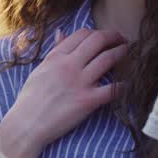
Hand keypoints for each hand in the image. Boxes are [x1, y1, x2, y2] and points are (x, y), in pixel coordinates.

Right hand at [1, 28, 126, 156]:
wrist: (27, 124)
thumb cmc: (31, 98)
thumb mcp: (40, 69)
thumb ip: (54, 51)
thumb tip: (61, 33)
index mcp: (56, 57)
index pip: (82, 34)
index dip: (97, 32)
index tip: (105, 37)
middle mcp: (68, 66)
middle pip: (98, 41)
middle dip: (114, 37)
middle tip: (123, 39)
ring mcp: (79, 83)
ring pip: (108, 59)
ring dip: (122, 53)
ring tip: (129, 52)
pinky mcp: (87, 101)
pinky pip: (112, 89)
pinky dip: (124, 84)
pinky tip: (129, 83)